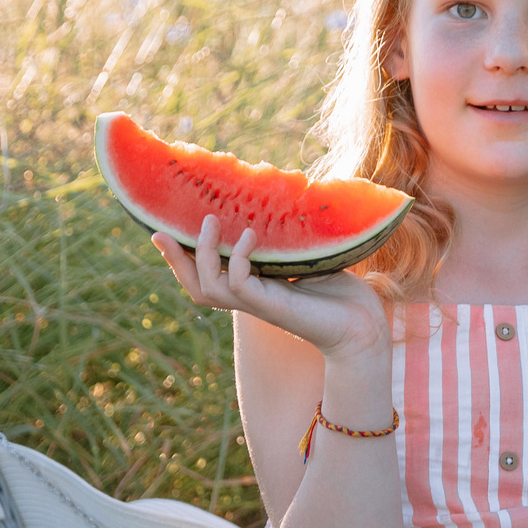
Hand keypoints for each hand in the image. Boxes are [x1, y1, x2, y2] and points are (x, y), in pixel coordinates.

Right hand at [153, 215, 387, 359]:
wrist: (365, 326)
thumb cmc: (343, 295)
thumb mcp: (309, 258)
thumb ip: (289, 239)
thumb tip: (278, 201)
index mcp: (254, 288)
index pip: (206, 276)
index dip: (182, 258)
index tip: (163, 230)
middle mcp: (250, 299)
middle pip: (196, 287)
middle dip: (175, 261)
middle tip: (162, 232)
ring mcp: (259, 305)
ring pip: (209, 288)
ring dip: (203, 254)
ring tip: (211, 221)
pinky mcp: (273, 308)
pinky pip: (239, 286)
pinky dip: (238, 259)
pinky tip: (249, 236)